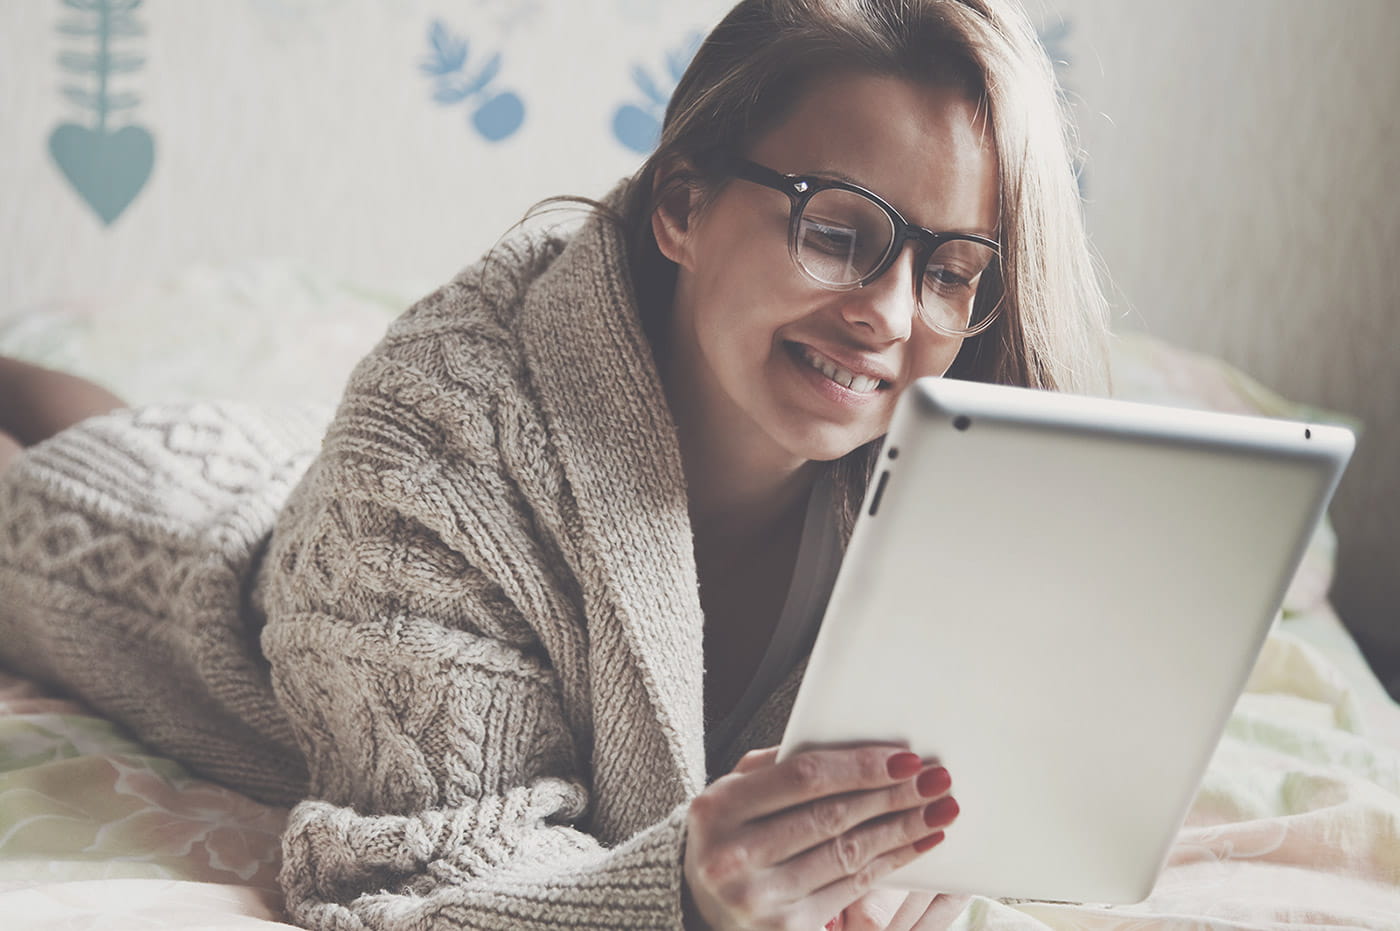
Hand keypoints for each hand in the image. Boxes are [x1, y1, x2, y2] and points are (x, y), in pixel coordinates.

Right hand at [683, 745, 959, 930]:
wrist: (703, 903)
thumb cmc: (730, 833)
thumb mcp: (736, 790)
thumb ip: (780, 763)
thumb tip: (850, 741)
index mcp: (719, 808)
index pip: (803, 777)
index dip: (860, 766)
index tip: (906, 758)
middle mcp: (733, 856)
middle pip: (832, 816)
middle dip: (893, 796)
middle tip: (937, 780)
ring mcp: (758, 898)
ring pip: (848, 854)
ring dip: (902, 829)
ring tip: (940, 810)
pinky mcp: (785, 928)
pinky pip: (851, 887)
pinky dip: (890, 863)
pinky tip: (917, 844)